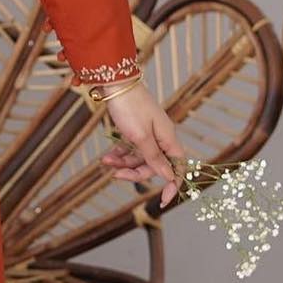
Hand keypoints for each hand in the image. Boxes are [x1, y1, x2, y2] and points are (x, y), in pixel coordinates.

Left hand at [99, 81, 185, 207]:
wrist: (115, 82)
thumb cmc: (130, 107)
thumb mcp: (140, 136)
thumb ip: (154, 157)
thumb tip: (169, 176)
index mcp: (167, 138)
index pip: (177, 167)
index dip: (172, 184)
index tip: (162, 201)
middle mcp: (160, 137)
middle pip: (154, 165)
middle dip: (134, 172)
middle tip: (115, 174)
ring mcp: (147, 133)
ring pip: (139, 158)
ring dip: (123, 163)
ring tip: (105, 161)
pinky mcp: (135, 129)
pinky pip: (130, 149)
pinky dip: (120, 154)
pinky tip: (107, 155)